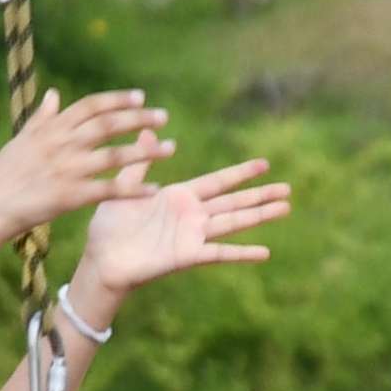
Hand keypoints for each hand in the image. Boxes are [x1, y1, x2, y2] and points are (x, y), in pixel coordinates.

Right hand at [0, 89, 173, 252]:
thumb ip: (42, 117)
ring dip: (146, 152)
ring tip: (170, 149)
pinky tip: (153, 188)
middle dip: (139, 119)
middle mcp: (61, 144)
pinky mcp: (69, 197)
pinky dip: (132, 189)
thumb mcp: (21, 140)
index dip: (117, 100)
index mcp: (51, 129)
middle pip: (108, 125)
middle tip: (163, 117)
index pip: (90, 106)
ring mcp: (66, 170)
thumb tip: (54, 93)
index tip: (140, 97)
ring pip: (114, 156)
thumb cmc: (3, 175)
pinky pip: (108, 190)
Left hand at [78, 149, 290, 306]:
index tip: (265, 164)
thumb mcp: (125, 187)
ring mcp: (192, 236)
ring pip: (233, 222)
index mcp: (179, 197)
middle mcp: (192, 216)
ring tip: (285, 208)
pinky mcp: (187, 256)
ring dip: (260, 215)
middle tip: (288, 188)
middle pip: (233, 201)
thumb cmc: (109, 226)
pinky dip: (242, 253)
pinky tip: (265, 252)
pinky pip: (219, 253)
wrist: (101, 259)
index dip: (241, 173)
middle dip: (261, 194)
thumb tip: (148, 131)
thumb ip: (141, 162)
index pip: (217, 181)